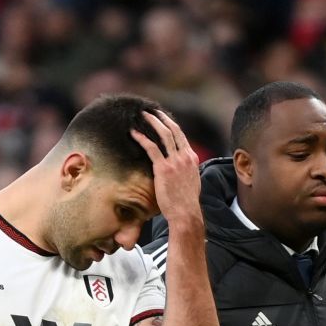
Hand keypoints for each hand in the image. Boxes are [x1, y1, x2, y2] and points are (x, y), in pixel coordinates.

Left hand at [131, 108, 201, 226]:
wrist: (185, 213)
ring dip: (152, 122)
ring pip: (163, 135)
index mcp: (192, 159)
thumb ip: (186, 171)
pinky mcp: (164, 169)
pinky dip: (142, 139)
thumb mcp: (191, 182)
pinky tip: (134, 133)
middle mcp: (185, 157)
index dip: (171, 125)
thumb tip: (181, 168)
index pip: (181, 136)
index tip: (163, 119)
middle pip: (173, 130)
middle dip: (162, 119)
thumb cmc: (186, 203)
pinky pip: (152, 148)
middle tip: (152, 112)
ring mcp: (175, 162)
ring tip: (143, 116)